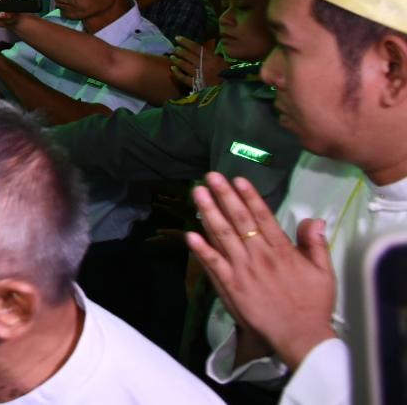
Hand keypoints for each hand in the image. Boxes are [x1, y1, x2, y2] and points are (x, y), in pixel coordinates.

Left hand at [169, 38, 226, 92]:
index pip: (197, 48)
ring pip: (185, 65)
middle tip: (174, 48)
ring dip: (177, 60)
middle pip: (189, 56)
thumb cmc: (230, 77)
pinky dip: (177, 73)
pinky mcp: (196, 85)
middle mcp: (205, 65)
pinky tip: (173, 69)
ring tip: (172, 56)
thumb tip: (203, 51)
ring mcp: (200, 76)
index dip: (186, 42)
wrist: (232, 93)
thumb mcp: (225, 64)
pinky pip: (184, 78)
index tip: (178, 38)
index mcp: (213, 59)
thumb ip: (214, 57)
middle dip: (180, 51)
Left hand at [186, 173, 337, 369]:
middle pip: (239, 220)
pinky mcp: (232, 287)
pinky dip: (202, 249)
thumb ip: (315, 243)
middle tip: (211, 176)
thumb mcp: (324, 272)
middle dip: (224, 196)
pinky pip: (214, 264)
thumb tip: (314, 219)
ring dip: (209, 212)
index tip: (237, 179)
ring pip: (223, 236)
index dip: (249, 197)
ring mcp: (244, 271)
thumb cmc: (313, 305)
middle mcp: (260, 256)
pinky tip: (190, 234)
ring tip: (197, 193)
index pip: (263, 217)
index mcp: (282, 251)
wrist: (301, 336)